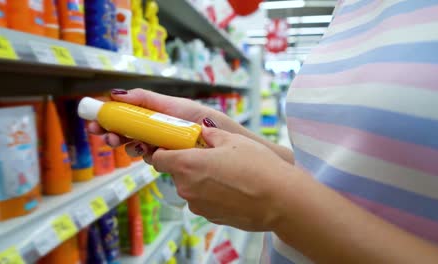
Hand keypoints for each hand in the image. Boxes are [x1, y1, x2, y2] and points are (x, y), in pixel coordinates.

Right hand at [87, 88, 217, 154]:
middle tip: (106, 137)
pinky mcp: (169, 160)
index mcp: (153, 114)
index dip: (108, 118)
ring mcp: (160, 146)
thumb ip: (145, 99)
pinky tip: (148, 151)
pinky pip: (151, 160)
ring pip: (135, 147)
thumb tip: (115, 93)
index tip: (94, 121)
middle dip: (112, 134)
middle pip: (125, 133)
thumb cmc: (200, 117)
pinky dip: (146, 155)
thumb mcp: (172, 104)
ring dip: (126, 146)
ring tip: (125, 142)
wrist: (223, 137)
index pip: (124, 116)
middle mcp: (154, 130)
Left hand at [149, 125, 290, 230]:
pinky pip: (204, 201)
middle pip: (176, 173)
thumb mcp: (234, 140)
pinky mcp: (210, 217)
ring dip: (201, 180)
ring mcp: (198, 206)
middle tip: (210, 157)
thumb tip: (203, 131)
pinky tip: (233, 189)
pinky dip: (212, 195)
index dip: (164, 151)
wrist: (279, 200)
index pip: (158, 158)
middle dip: (188, 165)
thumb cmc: (257, 167)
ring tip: (227, 174)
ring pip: (191, 188)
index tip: (175, 147)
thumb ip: (212, 134)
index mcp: (187, 164)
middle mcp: (187, 188)